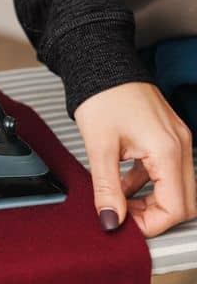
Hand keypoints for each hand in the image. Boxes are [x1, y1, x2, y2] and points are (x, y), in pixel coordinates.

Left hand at [74, 81, 196, 236]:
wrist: (100, 59)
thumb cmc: (101, 93)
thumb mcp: (99, 146)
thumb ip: (107, 188)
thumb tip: (111, 221)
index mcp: (167, 149)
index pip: (175, 207)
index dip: (151, 223)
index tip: (126, 224)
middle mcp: (179, 143)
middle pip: (183, 200)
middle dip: (155, 214)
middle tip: (126, 215)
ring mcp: (176, 137)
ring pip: (177, 185)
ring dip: (152, 198)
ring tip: (122, 200)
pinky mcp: (166, 132)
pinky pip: (167, 168)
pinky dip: (150, 180)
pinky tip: (125, 181)